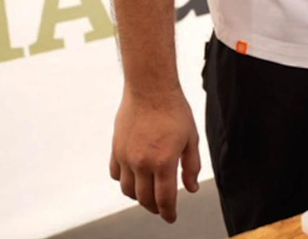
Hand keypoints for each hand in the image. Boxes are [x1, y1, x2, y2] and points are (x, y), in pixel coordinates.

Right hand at [109, 88, 200, 222]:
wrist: (150, 89)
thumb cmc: (174, 111)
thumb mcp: (191, 139)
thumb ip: (192, 166)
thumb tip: (191, 188)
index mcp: (163, 162)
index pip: (164, 198)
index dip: (168, 212)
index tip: (171, 218)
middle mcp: (141, 163)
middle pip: (144, 198)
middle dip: (154, 207)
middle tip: (162, 208)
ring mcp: (125, 157)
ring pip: (127, 190)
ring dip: (138, 196)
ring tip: (148, 194)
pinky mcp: (115, 149)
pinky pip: (115, 174)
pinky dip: (123, 181)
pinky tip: (133, 178)